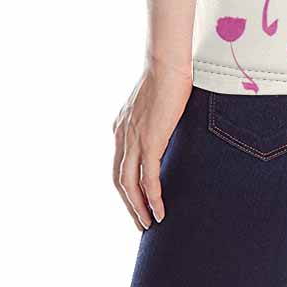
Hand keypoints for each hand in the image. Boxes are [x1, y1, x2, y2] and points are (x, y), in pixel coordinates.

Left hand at [112, 65, 193, 229]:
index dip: (126, 187)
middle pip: (119, 180)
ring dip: (138, 207)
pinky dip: (152, 196)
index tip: (137, 201)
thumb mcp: (155, 103)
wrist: (166, 63)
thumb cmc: (167, 76)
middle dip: (129, 204)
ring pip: (129, 184)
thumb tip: (167, 126)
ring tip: (150, 223)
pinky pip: (148, 177)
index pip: (119, 165)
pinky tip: (159, 210)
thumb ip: (155, 119)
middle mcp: (122, 136)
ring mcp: (134, 139)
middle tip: (141, 222)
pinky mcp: (149, 141)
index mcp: (121, 127)